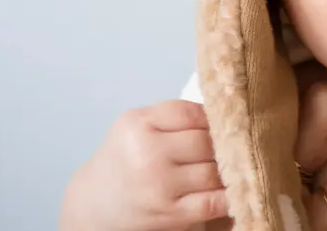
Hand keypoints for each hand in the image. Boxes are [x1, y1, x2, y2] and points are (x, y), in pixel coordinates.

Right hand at [60, 101, 226, 230]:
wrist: (93, 204)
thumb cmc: (125, 160)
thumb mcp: (137, 126)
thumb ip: (173, 116)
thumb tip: (224, 114)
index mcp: (137, 124)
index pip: (191, 113)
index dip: (211, 118)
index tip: (221, 124)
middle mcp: (146, 152)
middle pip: (205, 142)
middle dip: (222, 145)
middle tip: (231, 148)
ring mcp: (157, 184)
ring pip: (213, 171)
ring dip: (227, 171)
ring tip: (231, 167)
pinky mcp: (168, 212)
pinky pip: (211, 202)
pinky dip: (227, 196)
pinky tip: (232, 190)